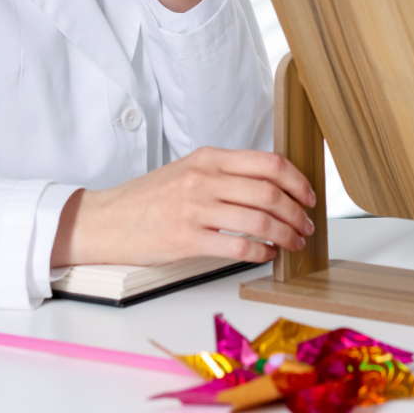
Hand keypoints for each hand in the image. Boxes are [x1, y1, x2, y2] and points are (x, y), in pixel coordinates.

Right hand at [51, 148, 316, 267]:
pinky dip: (260, 251)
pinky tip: (268, 255)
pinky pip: (236, 245)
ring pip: (258, 219)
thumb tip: (271, 185)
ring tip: (293, 242)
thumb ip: (225, 172)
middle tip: (306, 224)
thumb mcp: (188, 169)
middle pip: (269, 192)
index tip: (309, 195)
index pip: (268, 162)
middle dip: (297, 211)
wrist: (104, 220)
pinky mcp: (186, 239)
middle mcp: (205, 178)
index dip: (297, 179)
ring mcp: (195, 208)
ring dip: (285, 233)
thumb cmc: (149, 197)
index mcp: (209, 157)